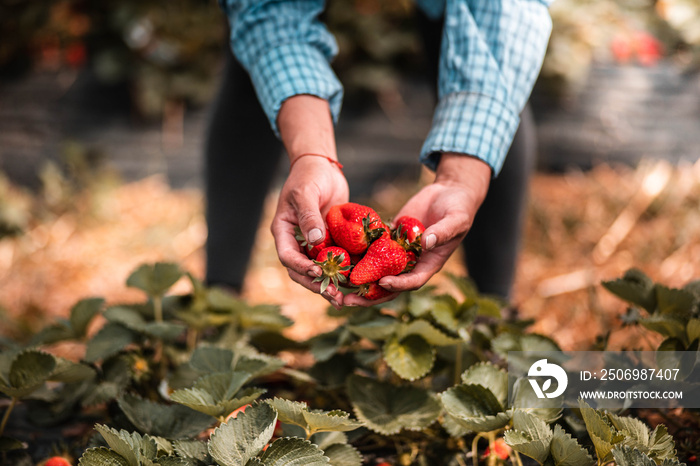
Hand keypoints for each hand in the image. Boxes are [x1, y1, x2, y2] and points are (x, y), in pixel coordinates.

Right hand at [271, 95, 348, 307]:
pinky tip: (357, 282)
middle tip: (335, 297)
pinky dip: (343, 273)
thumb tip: (315, 241)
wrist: (322, 167)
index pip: (288, 256)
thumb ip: (309, 217)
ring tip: (345, 299)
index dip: (301, 268)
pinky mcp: (329, 242)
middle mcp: (296, 241)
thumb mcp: (306, 193)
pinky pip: (334, 261)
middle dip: (317, 285)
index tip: (318, 273)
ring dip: (330, 285)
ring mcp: (312, 244)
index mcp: (283, 231)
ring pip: (318, 271)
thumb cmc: (309, 176)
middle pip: (301, 272)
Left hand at [344, 154, 490, 303]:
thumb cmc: (459, 209)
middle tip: (347, 299)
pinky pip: (371, 248)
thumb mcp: (455, 220)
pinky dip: (356, 253)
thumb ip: (442, 232)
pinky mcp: (389, 237)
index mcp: (429, 264)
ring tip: (335, 284)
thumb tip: (426, 242)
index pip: (412, 282)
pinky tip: (337, 255)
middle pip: (388, 285)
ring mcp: (398, 251)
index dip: (398, 285)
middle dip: (368, 295)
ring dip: (357, 278)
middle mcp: (411, 262)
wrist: (449, 193)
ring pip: (375, 270)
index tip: (383, 282)